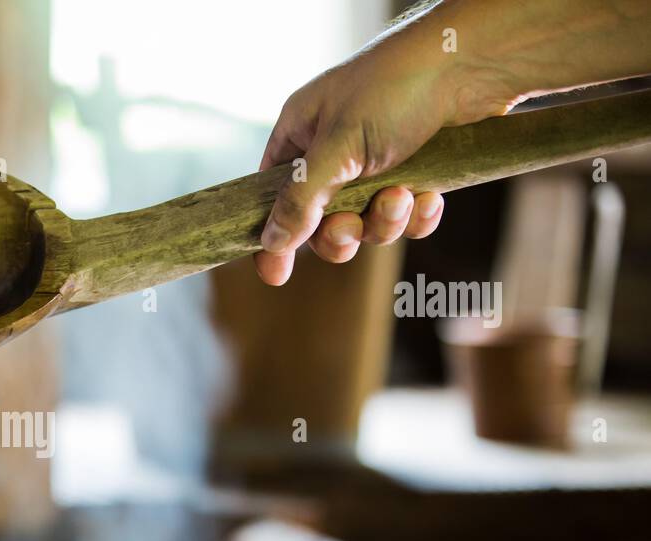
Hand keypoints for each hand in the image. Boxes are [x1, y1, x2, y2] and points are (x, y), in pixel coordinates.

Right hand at [253, 10, 517, 285]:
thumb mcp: (337, 147)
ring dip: (384, 221)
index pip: (272, 197)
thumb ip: (301, 199)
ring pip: (366, 225)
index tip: (277, 275)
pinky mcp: (416, 175)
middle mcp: (333, 155)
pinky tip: (430, 196)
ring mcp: (375, 167)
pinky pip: (406, 220)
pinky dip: (417, 216)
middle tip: (351, 227)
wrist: (472, 62)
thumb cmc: (394, 87)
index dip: (273, 235)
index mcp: (301, 137)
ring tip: (402, 196)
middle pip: (319, 225)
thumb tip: (271, 242)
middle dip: (340, 233)